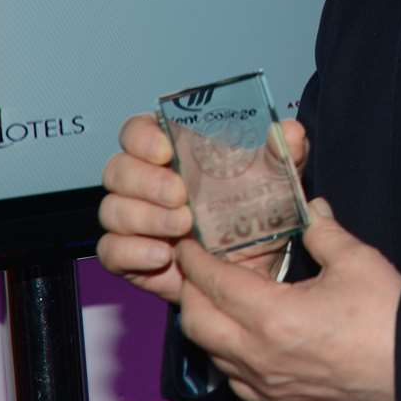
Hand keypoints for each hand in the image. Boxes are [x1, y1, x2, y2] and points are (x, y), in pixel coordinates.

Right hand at [97, 113, 307, 302]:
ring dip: (145, 218)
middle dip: (146, 182)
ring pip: (112, 211)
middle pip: (117, 170)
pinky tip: (162, 255)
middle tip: (181, 197)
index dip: (142, 137)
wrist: (253, 269)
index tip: (167, 150)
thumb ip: (283, 153)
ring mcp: (132, 220)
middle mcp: (143, 182)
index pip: (136, 131)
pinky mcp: (128, 256)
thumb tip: (289, 130)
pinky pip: (110, 252)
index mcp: (170, 152)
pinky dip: (132, 253)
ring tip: (183, 228)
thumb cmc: (255, 215)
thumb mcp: (276, 182)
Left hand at [174, 198, 400, 400]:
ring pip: (212, 355)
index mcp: (273, 315)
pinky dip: (228, 357)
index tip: (187, 244)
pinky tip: (244, 339)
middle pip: (197, 324)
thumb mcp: (355, 260)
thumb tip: (311, 209)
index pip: (214, 284)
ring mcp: (267, 384)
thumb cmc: (386, 316)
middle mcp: (259, 355)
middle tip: (197, 269)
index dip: (195, 261)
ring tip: (220, 299)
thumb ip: (323, 231)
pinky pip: (235, 381)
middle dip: (190, 292)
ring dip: (208, 325)